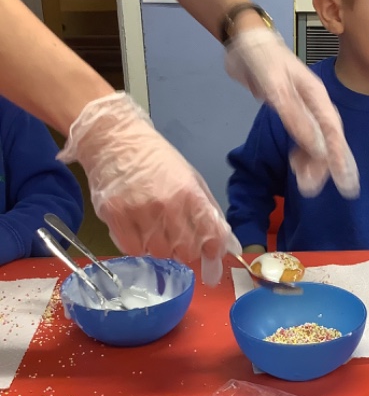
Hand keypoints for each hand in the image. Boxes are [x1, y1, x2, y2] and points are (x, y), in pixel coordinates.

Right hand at [57, 92, 240, 284]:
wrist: (116, 141)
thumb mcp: (191, 178)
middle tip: (179, 239)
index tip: (211, 254)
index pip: (210, 234)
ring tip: (156, 228)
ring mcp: (139, 212)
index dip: (214, 250)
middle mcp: (166, 205)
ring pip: (159, 253)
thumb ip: (208, 210)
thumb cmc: (157, 160)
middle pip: (185, 251)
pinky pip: (133, 250)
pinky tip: (139, 229)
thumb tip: (227, 243)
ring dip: (161, 247)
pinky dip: (138, 246)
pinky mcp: (115, 217)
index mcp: (190, 193)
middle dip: (186, 250)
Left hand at [224, 27, 358, 198]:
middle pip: (326, 140)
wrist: (245, 41)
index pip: (333, 133)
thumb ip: (296, 118)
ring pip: (314, 141)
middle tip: (312, 190)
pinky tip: (296, 163)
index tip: (345, 183)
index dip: (340, 159)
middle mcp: (314, 104)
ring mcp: (302, 107)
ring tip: (303, 184)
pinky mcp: (288, 110)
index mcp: (317, 97)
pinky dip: (301, 152)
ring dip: (311, 162)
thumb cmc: (263, 60)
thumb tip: (318, 149)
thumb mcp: (277, 89)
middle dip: (324, 167)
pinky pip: (301, 136)